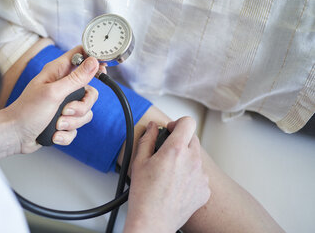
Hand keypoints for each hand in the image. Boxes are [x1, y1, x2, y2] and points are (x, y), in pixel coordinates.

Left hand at [0, 46, 100, 155]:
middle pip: (90, 92)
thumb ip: (76, 78)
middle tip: (66, 110)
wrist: (15, 136)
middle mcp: (63, 87)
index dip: (94, 60)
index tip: (101, 71)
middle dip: (81, 106)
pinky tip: (54, 133)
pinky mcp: (63, 121)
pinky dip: (66, 133)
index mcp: (58, 72)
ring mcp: (64, 105)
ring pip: (85, 113)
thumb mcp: (53, 92)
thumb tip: (93, 62)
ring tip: (57, 124)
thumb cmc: (27, 111)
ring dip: (72, 122)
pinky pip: (76, 127)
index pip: (81, 56)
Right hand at [124, 117, 210, 232]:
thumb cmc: (144, 194)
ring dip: (186, 159)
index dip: (178, 123)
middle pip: (193, 139)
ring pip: (196, 158)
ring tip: (169, 174)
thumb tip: (152, 127)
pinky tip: (176, 186)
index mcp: (176, 150)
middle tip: (165, 153)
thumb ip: (147, 139)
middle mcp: (192, 160)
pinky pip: (200, 175)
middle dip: (180, 142)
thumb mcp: (139, 161)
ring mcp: (201, 176)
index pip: (188, 122)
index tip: (170, 130)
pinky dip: (190, 176)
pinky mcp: (205, 190)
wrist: (153, 221)